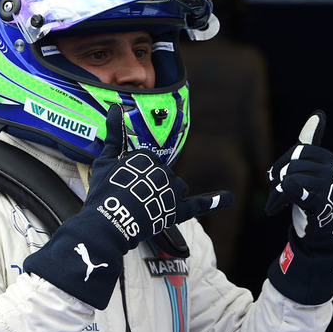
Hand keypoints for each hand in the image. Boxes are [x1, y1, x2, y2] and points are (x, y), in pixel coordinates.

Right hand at [87, 104, 231, 248]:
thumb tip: (116, 108)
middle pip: (163, 176)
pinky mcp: (177, 211)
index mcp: (148, 158)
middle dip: (150, 187)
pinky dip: (214, 202)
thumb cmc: (104, 193)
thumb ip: (114, 135)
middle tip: (131, 199)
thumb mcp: (105, 162)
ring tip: (147, 206)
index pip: (147, 164)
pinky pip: (198, 204)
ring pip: (177, 188)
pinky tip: (229, 198)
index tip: (122, 185)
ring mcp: (172, 191)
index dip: (134, 177)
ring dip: (167, 195)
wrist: (108, 223)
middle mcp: (163, 171)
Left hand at [265, 110, 332, 304]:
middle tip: (272, 195)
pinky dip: (284, 197)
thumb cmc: (311, 198)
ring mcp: (329, 186)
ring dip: (276, 194)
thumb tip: (319, 113)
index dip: (280, 166)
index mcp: (328, 158)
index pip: (296, 152)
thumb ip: (309, 144)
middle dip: (276, 180)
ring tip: (275, 204)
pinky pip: (296, 190)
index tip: (273, 179)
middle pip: (292, 165)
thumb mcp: (308, 169)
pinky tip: (280, 206)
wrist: (321, 233)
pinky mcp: (322, 202)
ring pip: (290, 178)